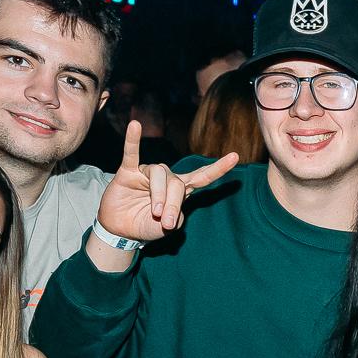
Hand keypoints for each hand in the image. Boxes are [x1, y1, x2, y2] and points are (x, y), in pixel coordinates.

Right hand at [94, 121, 237, 243]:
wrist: (122, 231)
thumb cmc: (147, 226)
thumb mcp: (168, 229)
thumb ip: (176, 218)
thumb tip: (172, 208)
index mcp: (181, 190)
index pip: (203, 176)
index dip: (218, 168)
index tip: (235, 156)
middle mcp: (167, 178)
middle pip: (178, 183)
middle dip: (173, 204)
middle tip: (167, 223)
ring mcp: (148, 173)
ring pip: (160, 175)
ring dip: (159, 195)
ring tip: (156, 213)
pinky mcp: (128, 172)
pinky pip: (131, 153)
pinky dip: (132, 140)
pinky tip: (135, 126)